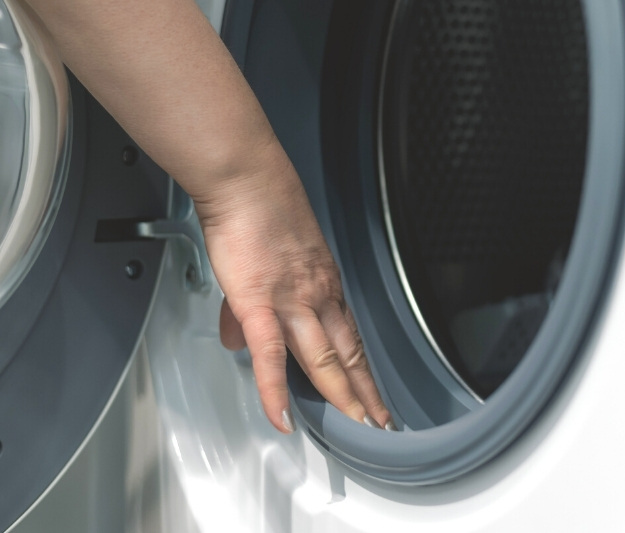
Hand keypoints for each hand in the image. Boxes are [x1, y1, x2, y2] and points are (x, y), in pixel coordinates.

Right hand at [193, 142, 393, 432]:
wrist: (247, 180)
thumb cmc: (261, 208)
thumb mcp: (271, 257)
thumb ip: (251, 305)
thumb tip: (236, 340)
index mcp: (323, 284)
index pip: (350, 335)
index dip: (362, 367)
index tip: (371, 388)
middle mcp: (318, 295)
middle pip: (349, 352)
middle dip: (366, 390)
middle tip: (382, 420)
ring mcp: (293, 302)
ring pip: (325, 359)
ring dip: (344, 395)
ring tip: (358, 424)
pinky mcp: (260, 303)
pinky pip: (269, 356)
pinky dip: (275, 390)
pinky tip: (282, 416)